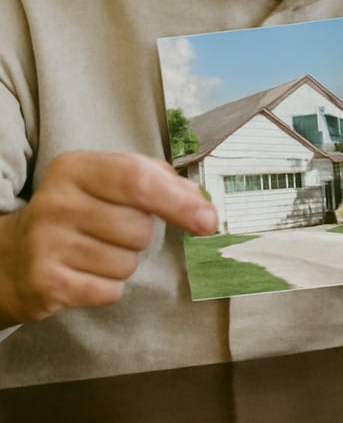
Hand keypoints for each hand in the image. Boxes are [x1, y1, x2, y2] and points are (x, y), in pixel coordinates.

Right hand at [0, 150, 216, 326]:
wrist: (12, 255)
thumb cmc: (80, 210)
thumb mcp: (111, 181)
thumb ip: (162, 183)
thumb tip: (204, 208)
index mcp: (76, 168)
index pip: (138, 181)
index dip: (178, 202)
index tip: (207, 221)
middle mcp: (57, 201)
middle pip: (138, 228)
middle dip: (141, 236)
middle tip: (112, 231)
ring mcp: (45, 243)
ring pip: (126, 263)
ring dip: (122, 262)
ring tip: (93, 251)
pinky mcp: (45, 283)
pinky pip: (109, 291)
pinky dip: (107, 287)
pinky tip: (83, 272)